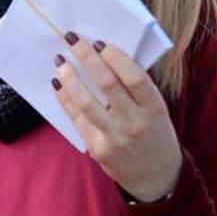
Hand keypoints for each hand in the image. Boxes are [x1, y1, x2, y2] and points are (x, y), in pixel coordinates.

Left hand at [52, 35, 183, 202]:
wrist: (155, 176)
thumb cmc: (155, 133)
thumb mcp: (157, 110)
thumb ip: (137, 88)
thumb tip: (105, 56)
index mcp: (154, 108)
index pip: (134, 78)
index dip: (116, 57)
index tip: (99, 42)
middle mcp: (135, 123)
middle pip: (107, 85)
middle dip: (87, 58)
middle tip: (72, 39)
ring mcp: (115, 138)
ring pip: (86, 102)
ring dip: (70, 78)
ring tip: (61, 61)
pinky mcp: (98, 149)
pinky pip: (77, 118)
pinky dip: (66, 98)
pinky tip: (59, 84)